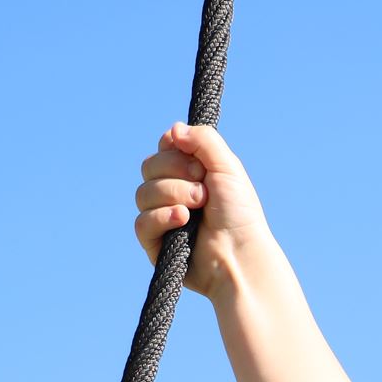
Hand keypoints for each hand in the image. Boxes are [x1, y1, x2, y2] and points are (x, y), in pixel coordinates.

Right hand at [133, 123, 272, 298]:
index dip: (174, 150)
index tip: (197, 162)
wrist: (240, 252)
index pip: (164, 148)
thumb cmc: (239, 212)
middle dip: (176, 174)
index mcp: (189, 172)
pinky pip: (141, 222)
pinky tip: (183, 221)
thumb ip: (203, 140)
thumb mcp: (227, 167)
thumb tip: (173, 129)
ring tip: (199, 206)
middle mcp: (173, 192)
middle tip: (204, 189)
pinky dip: (162, 218)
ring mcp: (161, 217)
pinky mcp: (154, 243)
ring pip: (143, 193)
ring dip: (173, 195)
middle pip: (149, 166)